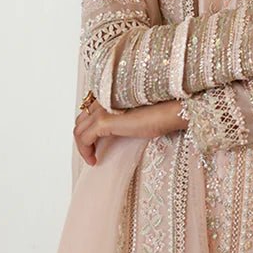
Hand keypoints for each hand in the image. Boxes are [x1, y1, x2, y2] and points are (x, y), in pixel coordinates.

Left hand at [73, 98, 187, 166]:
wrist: (174, 109)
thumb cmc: (165, 111)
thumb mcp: (139, 114)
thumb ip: (124, 117)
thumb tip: (117, 131)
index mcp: (112, 92)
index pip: (89, 110)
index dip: (89, 128)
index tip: (95, 143)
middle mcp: (104, 97)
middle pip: (81, 119)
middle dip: (83, 137)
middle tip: (92, 152)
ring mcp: (103, 107)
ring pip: (78, 129)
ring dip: (82, 146)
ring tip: (92, 158)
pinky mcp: (105, 120)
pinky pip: (83, 138)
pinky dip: (85, 151)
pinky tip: (94, 160)